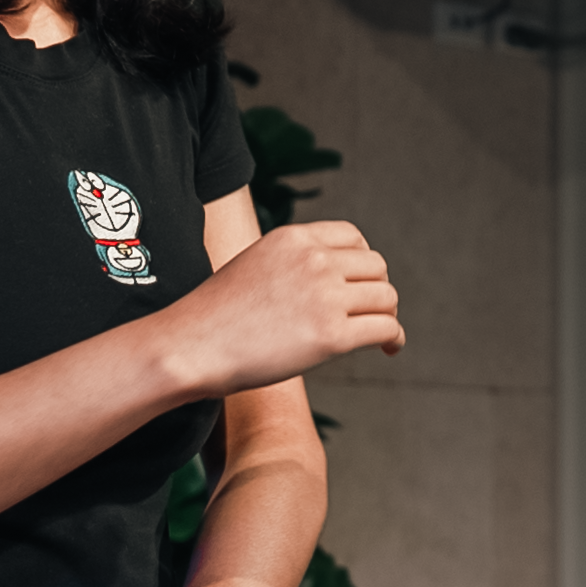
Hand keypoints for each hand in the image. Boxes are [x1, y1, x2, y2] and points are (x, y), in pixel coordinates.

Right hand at [171, 221, 402, 396]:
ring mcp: (325, 296)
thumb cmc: (213, 317)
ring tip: (381, 332)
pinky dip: (395, 339)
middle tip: (371, 313)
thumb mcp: (253, 264)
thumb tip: (319, 281)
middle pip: (376, 267)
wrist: (190, 346)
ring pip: (386, 297)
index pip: (354, 237)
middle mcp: (314, 260)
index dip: (364, 262)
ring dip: (387, 314)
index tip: (360, 283)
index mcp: (294, 238)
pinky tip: (391, 349)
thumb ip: (289, 264)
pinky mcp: (332, 336)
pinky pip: (385, 328)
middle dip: (377, 290)